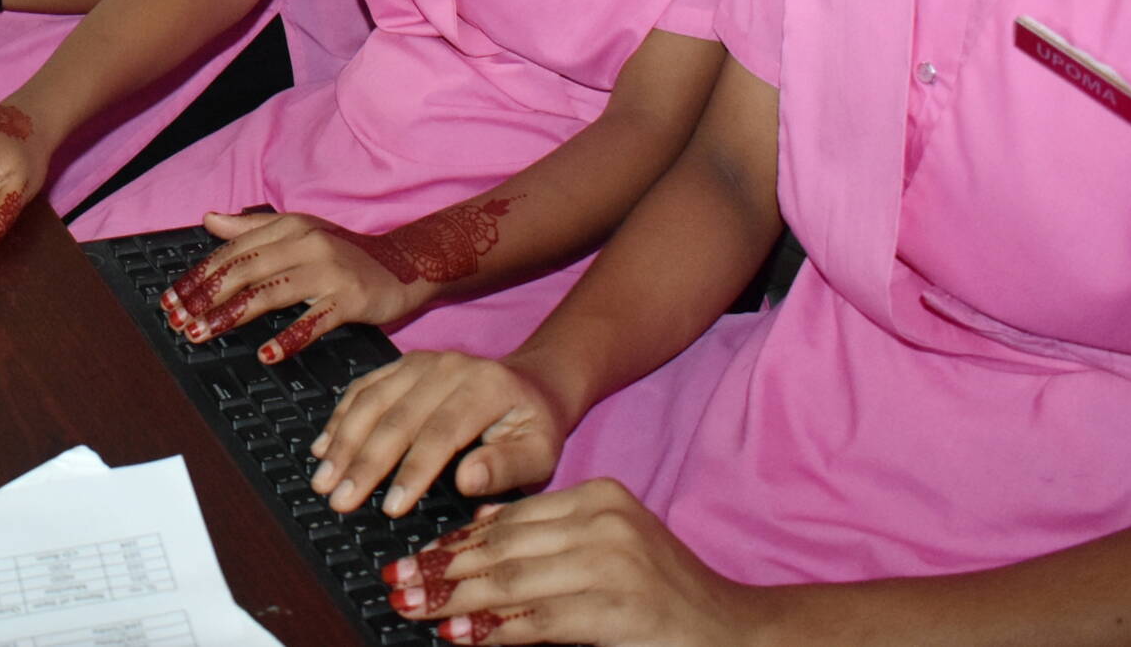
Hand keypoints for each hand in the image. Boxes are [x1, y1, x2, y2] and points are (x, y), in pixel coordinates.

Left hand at [161, 210, 442, 369]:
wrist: (404, 264)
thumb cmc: (345, 252)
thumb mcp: (299, 232)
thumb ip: (251, 228)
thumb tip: (208, 220)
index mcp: (289, 226)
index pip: (232, 251)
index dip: (198, 276)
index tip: (170, 300)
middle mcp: (306, 243)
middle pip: (245, 270)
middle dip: (205, 298)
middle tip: (178, 322)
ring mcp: (329, 271)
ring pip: (270, 293)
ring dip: (232, 316)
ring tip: (203, 335)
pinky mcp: (351, 298)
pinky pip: (314, 320)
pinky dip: (289, 337)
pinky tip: (267, 355)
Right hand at [311, 349, 573, 516]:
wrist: (531, 384)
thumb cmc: (534, 429)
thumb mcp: (539, 454)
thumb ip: (507, 468)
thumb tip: (466, 481)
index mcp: (484, 387)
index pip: (440, 433)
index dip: (412, 471)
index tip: (390, 508)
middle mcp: (448, 367)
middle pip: (397, 417)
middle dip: (364, 463)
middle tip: (339, 501)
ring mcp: (421, 360)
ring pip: (372, 400)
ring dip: (343, 441)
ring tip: (323, 479)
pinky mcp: (403, 363)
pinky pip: (364, 387)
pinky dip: (340, 417)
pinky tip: (323, 446)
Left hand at [375, 481, 770, 644]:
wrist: (733, 631)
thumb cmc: (663, 595)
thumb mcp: (609, 542)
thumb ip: (548, 530)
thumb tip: (479, 523)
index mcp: (599, 496)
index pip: (510, 518)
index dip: (454, 542)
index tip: (412, 559)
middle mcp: (604, 520)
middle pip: (502, 546)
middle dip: (441, 569)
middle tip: (398, 585)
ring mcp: (611, 562)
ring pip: (512, 579)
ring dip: (454, 599)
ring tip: (414, 608)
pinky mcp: (615, 608)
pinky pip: (538, 618)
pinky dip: (492, 628)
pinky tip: (460, 633)